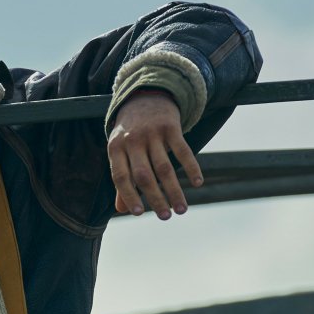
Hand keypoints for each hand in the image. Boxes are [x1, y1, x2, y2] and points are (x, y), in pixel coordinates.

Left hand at [107, 89, 201, 219]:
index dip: (128, 195)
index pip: (120, 176)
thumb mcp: (120, 150)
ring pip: (164, 167)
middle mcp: (132, 140)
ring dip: (174, 191)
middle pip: (144, 175)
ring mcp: (152, 133)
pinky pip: (183, 151)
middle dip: (155, 198)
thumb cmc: (131, 131)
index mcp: (115, 148)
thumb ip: (122, 178)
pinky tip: (197, 183)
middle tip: (165, 217)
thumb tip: (122, 210)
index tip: (138, 213)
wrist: (145, 95)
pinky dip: (191, 168)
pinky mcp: (170, 126)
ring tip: (182, 210)